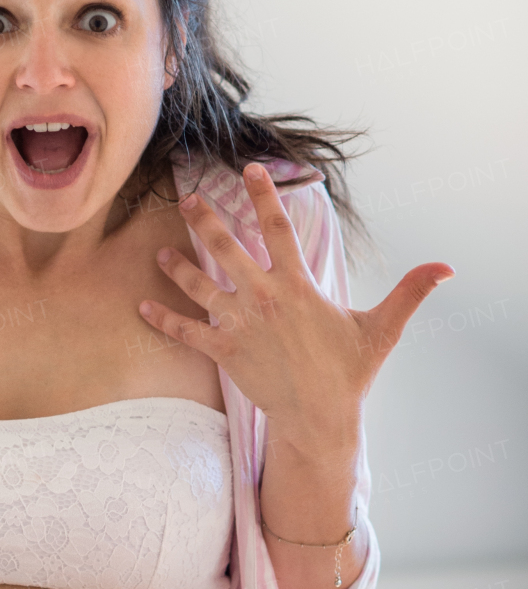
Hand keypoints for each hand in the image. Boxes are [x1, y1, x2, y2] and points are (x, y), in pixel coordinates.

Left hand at [137, 164, 454, 454]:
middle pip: (225, 248)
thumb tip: (447, 268)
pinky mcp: (223, 351)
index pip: (277, 228)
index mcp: (297, 285)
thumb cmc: (348, 372)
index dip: (262, 196)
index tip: (248, 170)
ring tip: (160, 251)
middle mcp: (262, 298)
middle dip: (204, 220)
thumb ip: (409, 292)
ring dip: (177, 266)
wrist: (319, 418)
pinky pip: (185, 332)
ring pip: (199, 286)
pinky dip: (161, 318)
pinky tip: (141, 304)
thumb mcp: (381, 329)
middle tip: (188, 199)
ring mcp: (239, 324)